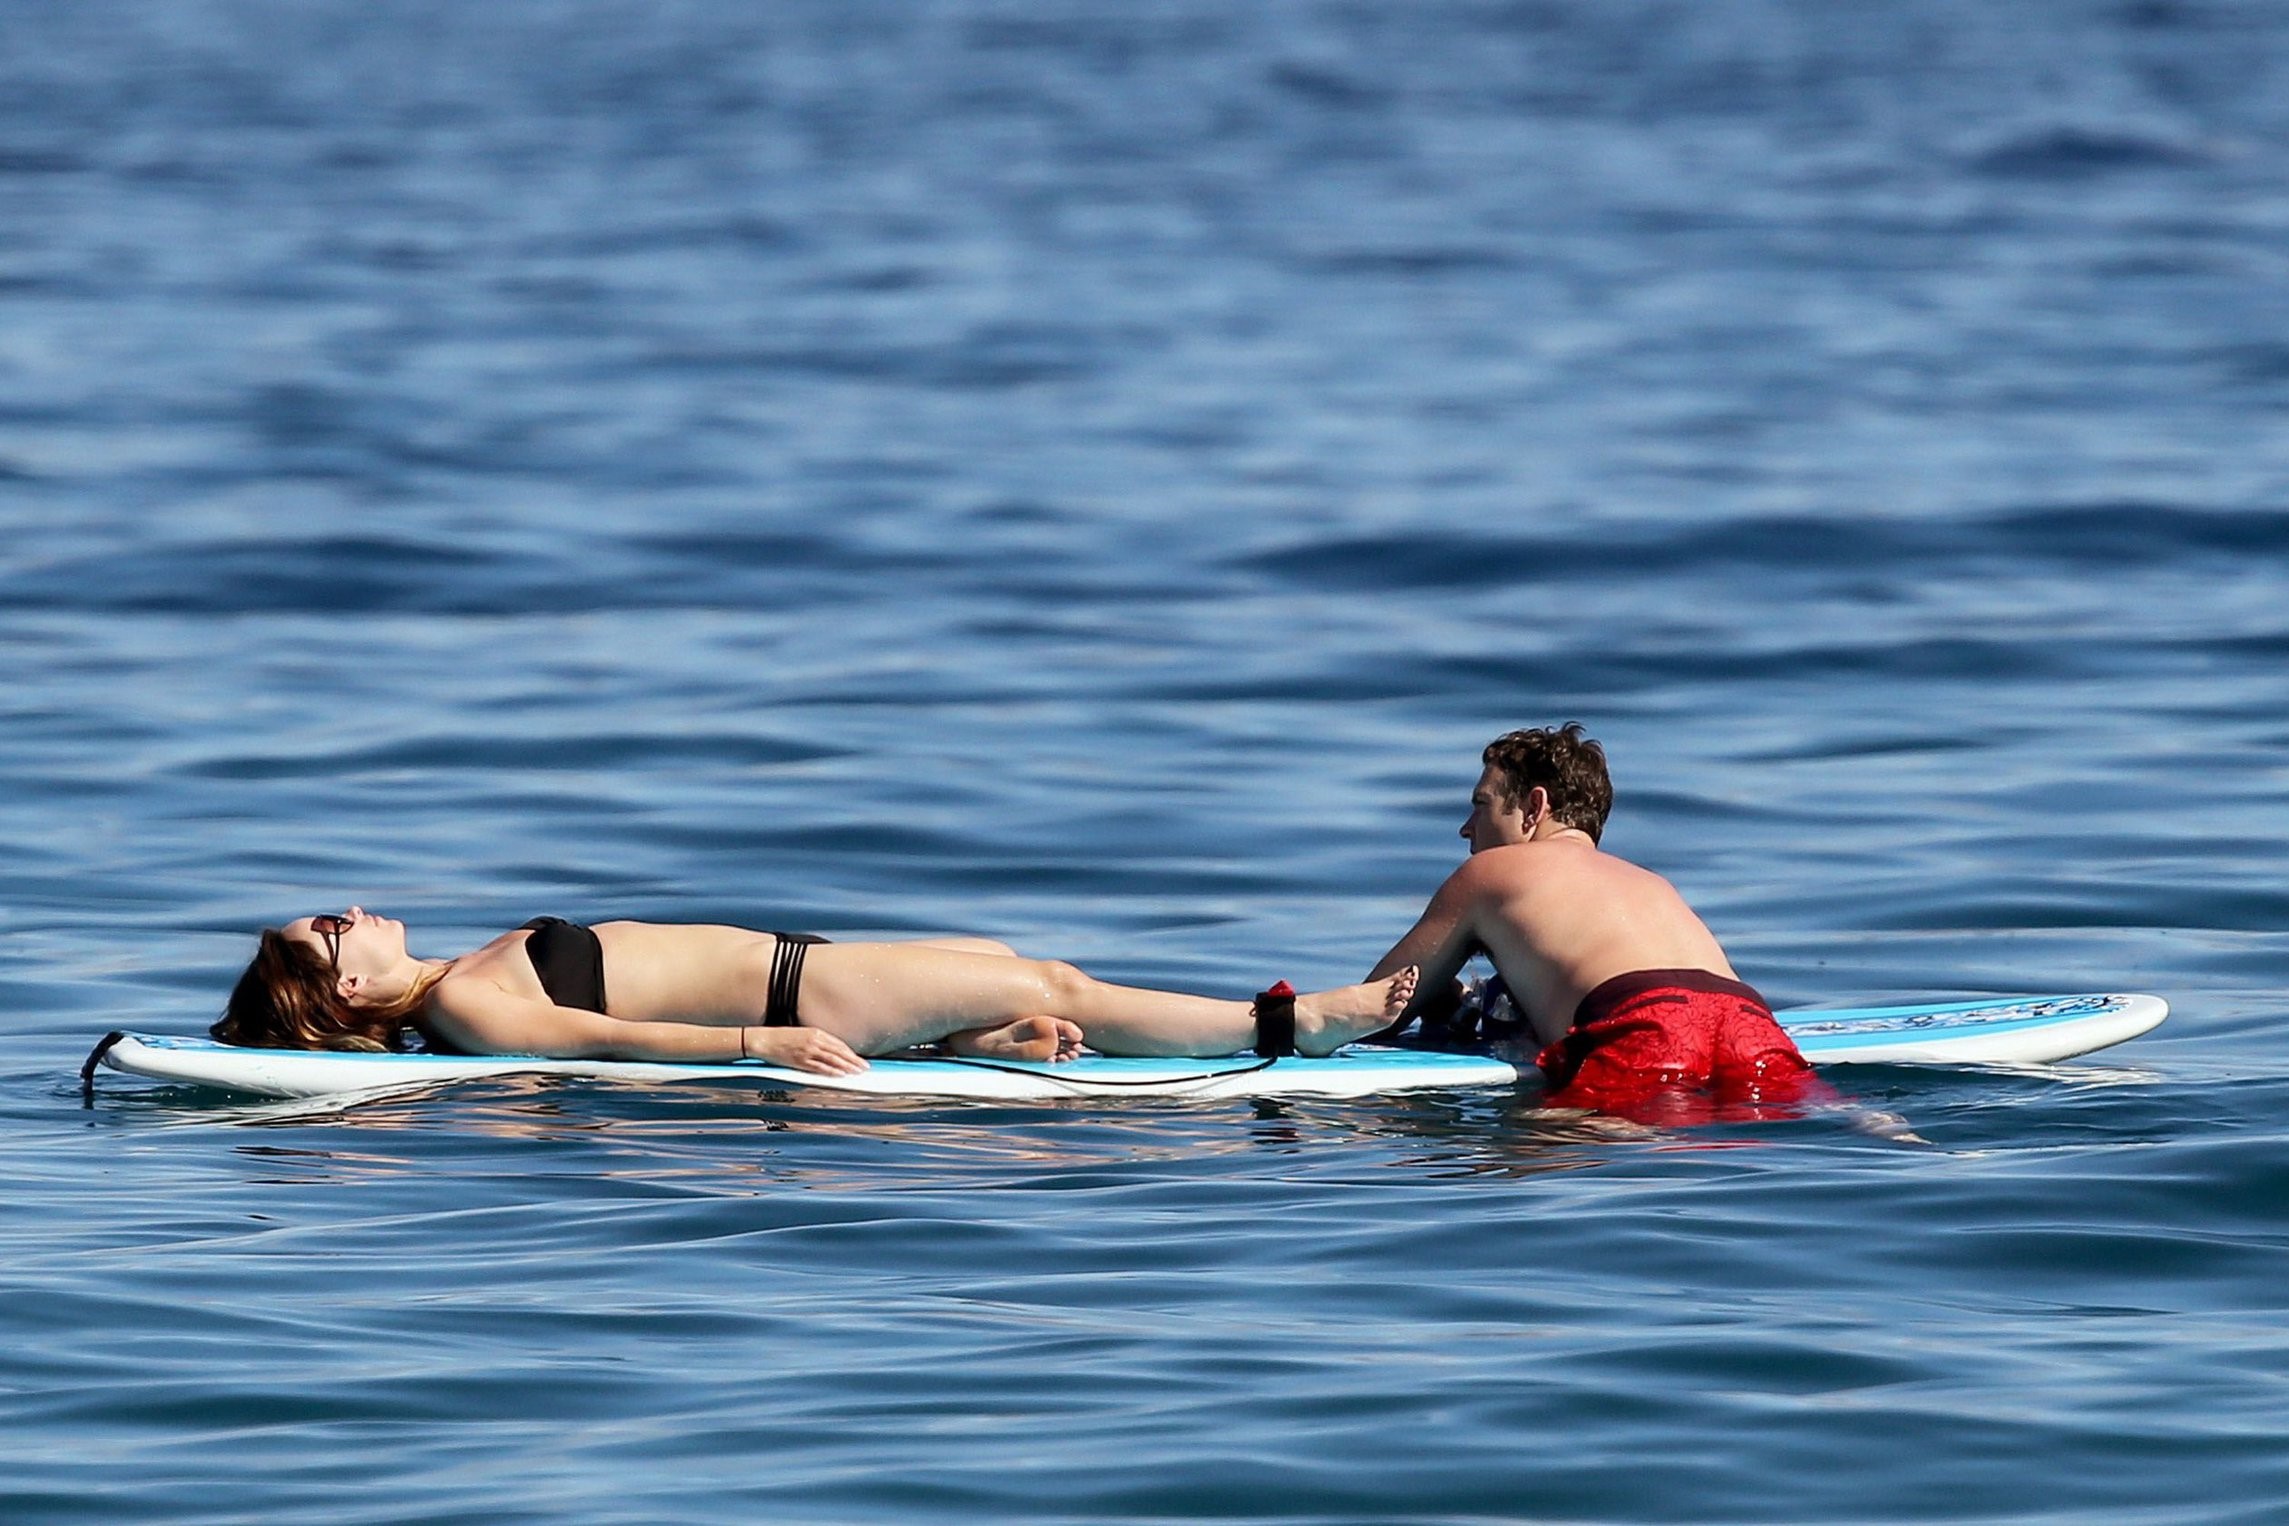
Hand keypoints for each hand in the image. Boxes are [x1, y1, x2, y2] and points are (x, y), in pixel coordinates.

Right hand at [744, 1027, 869, 1075]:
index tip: (859, 1059)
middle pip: (839, 1052)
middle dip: (853, 1060)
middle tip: (865, 1067)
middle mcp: (814, 1040)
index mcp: (816, 1032)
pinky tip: (840, 1075)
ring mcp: (808, 1051)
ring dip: (846, 1067)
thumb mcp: (802, 1034)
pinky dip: (831, 1071)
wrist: (764, 1040)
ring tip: (856, 1072)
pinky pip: (820, 1067)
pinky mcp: (800, 1061)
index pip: (838, 1044)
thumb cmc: (781, 1037)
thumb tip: (831, 1051)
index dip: (850, 1053)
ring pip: (832, 1060)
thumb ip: (817, 1041)